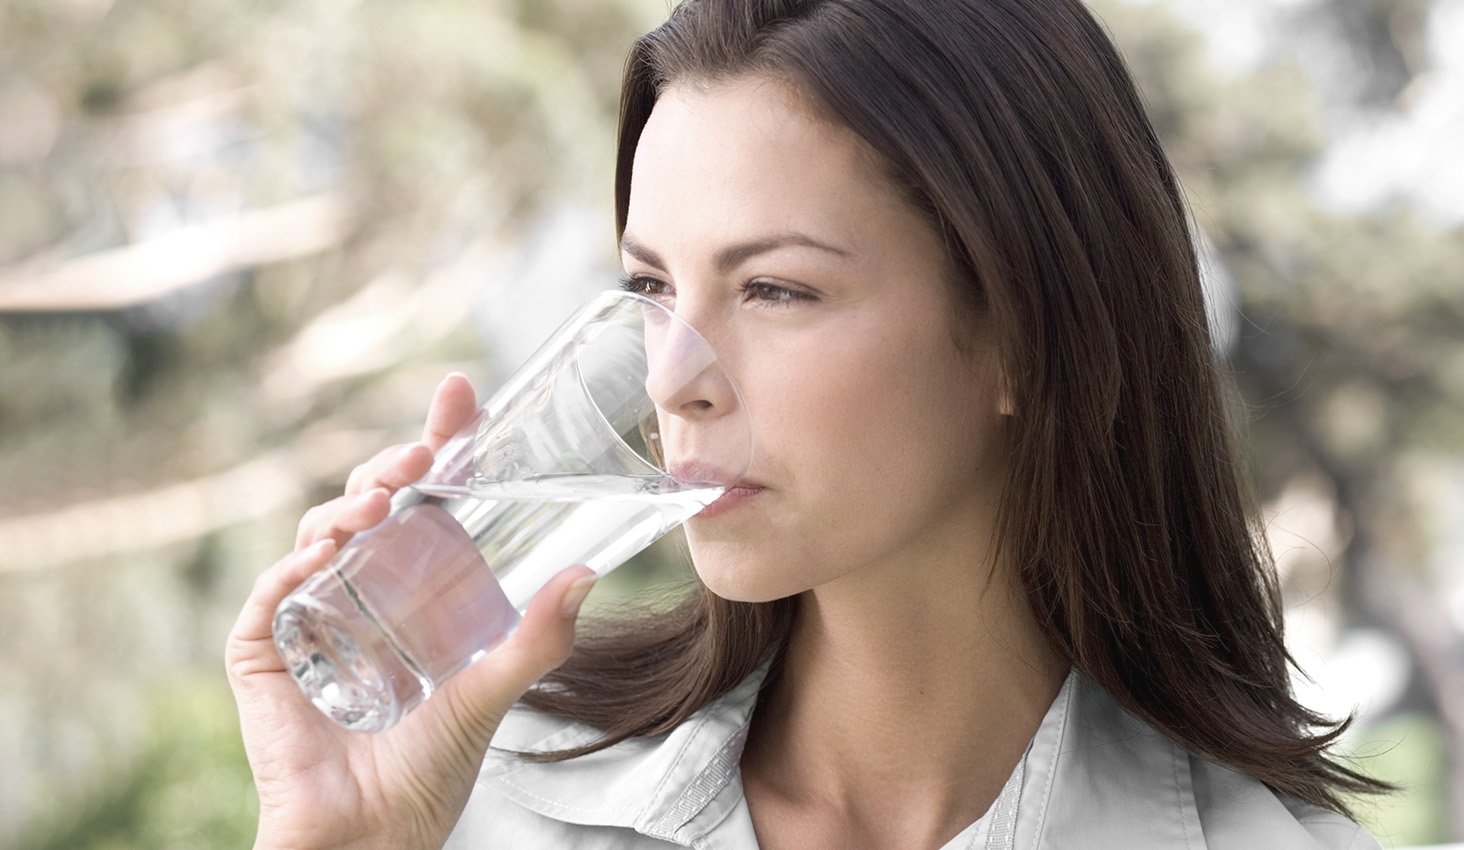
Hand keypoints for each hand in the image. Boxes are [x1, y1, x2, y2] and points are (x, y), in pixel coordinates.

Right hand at [225, 373, 596, 849]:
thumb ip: (539, 640)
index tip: (458, 394)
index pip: (425, 500)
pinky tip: (320, 556)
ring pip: (319, 535)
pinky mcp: (265, 654)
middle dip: (393, 466)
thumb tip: (588, 574)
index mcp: (414, 587)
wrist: (374, 837)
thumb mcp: (493, 692)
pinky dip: (290, 569)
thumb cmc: (430, 769)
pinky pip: (269, 597)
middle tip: (424, 453)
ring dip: (346, 508)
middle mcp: (361, 590)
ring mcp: (310, 616)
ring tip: (381, 505)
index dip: (437, 445)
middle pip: (371, 504)